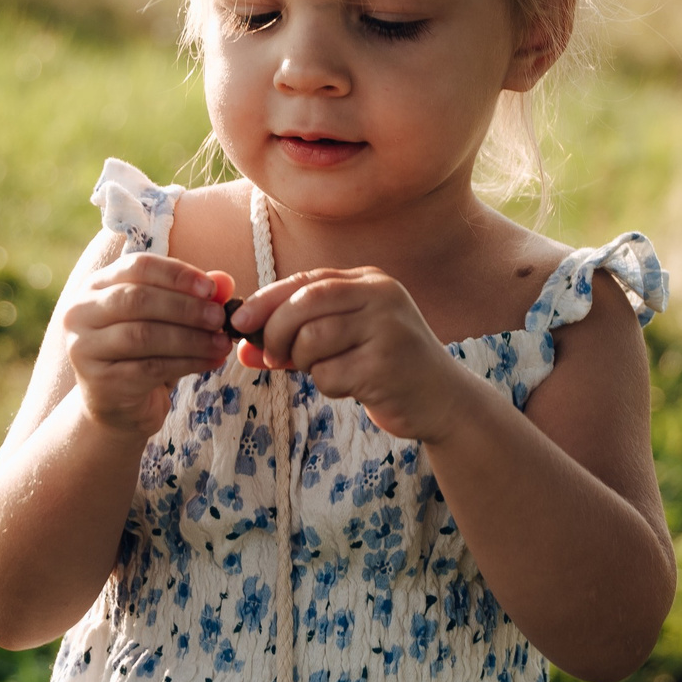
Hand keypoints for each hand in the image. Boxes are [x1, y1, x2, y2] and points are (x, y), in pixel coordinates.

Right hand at [60, 252, 235, 437]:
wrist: (119, 408)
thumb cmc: (144, 354)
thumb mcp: (168, 321)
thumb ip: (193, 297)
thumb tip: (224, 281)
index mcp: (96, 286)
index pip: (137, 266)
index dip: (177, 274)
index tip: (211, 288)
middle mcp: (80, 313)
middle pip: (137, 299)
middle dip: (185, 307)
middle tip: (220, 318)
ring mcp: (83, 348)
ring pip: (143, 334)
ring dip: (190, 338)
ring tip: (222, 343)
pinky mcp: (99, 382)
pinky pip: (149, 368)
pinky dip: (187, 363)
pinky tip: (212, 362)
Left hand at [230, 268, 484, 442]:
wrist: (442, 400)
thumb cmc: (386, 367)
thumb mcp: (343, 342)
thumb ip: (296, 339)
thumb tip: (242, 349)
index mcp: (370, 281)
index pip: (306, 280)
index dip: (267, 299)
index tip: (239, 321)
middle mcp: (381, 296)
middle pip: (305, 302)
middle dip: (276, 332)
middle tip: (272, 358)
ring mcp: (387, 328)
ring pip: (312, 339)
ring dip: (304, 363)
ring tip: (326, 372)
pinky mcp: (386, 365)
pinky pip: (329, 374)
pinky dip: (328, 385)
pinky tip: (352, 387)